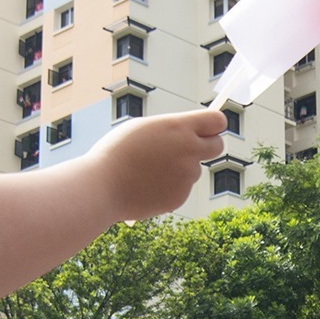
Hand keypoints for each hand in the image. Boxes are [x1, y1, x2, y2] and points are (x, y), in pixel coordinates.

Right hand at [86, 109, 226, 219]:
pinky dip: (168, 187)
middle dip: (207, 146)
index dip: (214, 125)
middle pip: (217, 146)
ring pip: (193, 170)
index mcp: (179, 128)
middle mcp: (188, 151)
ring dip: (179, 170)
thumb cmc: (116, 153)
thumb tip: (187, 134)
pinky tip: (146, 185)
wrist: (102, 186)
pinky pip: (180, 188)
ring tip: (149, 171)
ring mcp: (186, 176)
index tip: (207, 128)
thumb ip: (171, 130)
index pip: (217, 121)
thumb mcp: (144, 129)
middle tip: (189, 149)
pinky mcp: (180, 197)